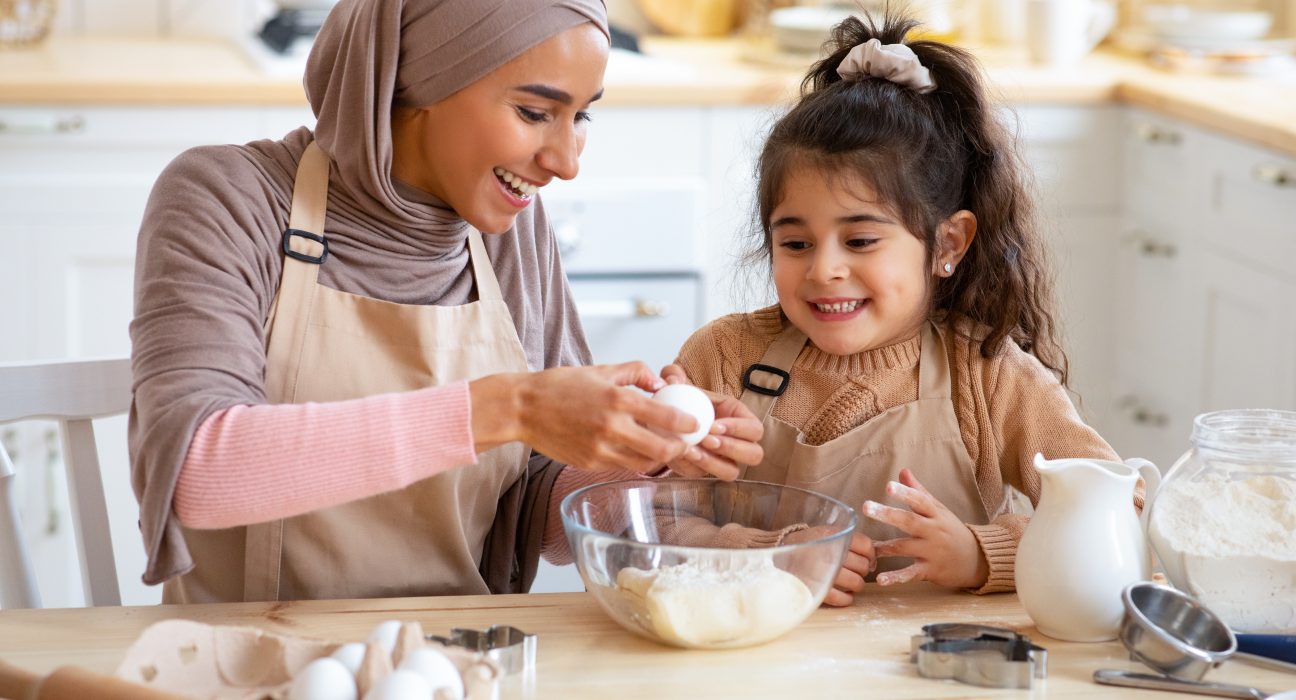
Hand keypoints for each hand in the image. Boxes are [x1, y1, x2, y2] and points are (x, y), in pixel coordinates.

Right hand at [471, 362, 695, 473]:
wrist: (522, 409)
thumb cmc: (559, 386)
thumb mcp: (599, 369)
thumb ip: (634, 372)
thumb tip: (658, 383)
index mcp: (617, 399)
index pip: (665, 416)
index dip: (687, 424)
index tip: (697, 425)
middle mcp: (611, 427)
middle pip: (660, 449)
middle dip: (679, 450)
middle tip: (686, 446)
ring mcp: (599, 449)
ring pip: (642, 463)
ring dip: (658, 460)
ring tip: (665, 452)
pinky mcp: (588, 463)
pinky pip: (620, 467)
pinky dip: (633, 462)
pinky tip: (638, 454)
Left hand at [658, 366, 762, 480]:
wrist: (667, 422)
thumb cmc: (683, 401)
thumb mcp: (679, 385)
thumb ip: (675, 377)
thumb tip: (671, 379)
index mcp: (740, 419)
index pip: (754, 429)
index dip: (738, 429)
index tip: (714, 425)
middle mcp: (739, 443)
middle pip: (754, 455)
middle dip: (732, 449)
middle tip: (707, 440)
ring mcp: (725, 460)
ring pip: (732, 472)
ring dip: (714, 463)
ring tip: (692, 451)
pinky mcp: (707, 472)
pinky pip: (706, 477)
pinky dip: (694, 468)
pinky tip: (680, 456)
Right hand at [784, 528, 874, 606]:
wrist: (779, 553)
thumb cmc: (809, 544)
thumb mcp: (827, 532)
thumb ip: (849, 539)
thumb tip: (873, 559)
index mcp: (833, 534)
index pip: (866, 545)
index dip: (871, 554)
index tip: (868, 559)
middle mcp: (830, 552)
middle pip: (863, 565)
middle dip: (862, 569)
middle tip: (854, 570)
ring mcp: (824, 572)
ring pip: (857, 583)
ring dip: (856, 585)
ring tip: (849, 582)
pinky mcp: (818, 589)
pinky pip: (842, 599)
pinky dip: (847, 599)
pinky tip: (845, 594)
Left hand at [865, 469, 988, 589]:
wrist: (976, 559)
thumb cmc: (951, 530)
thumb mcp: (939, 509)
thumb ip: (919, 491)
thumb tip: (902, 471)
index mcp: (935, 514)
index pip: (920, 501)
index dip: (905, 493)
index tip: (889, 486)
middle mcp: (933, 531)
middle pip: (909, 522)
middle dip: (888, 515)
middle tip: (866, 507)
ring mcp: (932, 552)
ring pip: (905, 548)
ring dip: (884, 547)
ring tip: (867, 546)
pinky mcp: (930, 571)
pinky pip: (910, 574)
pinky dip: (896, 577)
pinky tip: (880, 579)